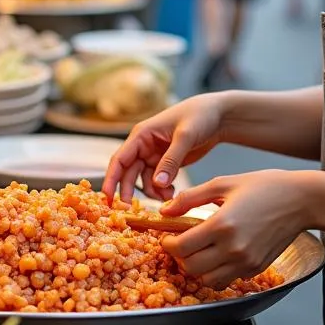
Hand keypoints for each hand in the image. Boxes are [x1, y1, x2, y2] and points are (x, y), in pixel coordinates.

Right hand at [102, 93, 228, 203]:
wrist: (218, 115)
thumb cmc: (199, 116)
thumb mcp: (185, 136)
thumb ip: (171, 160)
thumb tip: (158, 184)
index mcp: (142, 134)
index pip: (120, 159)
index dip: (111, 179)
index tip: (106, 198)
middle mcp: (144, 145)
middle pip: (128, 173)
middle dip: (129, 191)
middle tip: (132, 210)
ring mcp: (154, 155)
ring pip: (144, 180)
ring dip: (152, 192)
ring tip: (168, 199)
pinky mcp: (166, 162)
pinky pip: (157, 181)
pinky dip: (162, 190)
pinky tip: (173, 193)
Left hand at [160, 170, 314, 288]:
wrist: (302, 200)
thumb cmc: (264, 186)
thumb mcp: (223, 183)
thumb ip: (190, 198)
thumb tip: (164, 211)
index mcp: (222, 224)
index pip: (182, 247)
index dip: (167, 244)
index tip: (166, 237)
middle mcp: (233, 248)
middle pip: (191, 268)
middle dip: (179, 258)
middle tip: (179, 244)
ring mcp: (246, 261)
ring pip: (208, 280)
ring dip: (196, 269)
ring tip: (197, 252)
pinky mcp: (256, 268)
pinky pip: (227, 280)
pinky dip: (215, 273)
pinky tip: (217, 255)